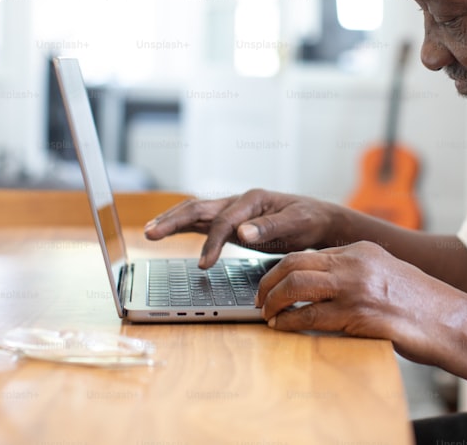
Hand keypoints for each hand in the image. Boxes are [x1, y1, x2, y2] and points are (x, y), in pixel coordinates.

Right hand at [143, 189, 337, 268]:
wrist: (317, 219)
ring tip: (149, 231)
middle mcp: (238, 202)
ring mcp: (233, 211)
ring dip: (172, 221)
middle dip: (174, 220)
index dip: (212, 243)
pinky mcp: (231, 222)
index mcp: (252, 200)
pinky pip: (202, 222)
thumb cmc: (308, 220)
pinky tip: (166, 230)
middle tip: (151, 233)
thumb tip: (242, 232)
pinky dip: (183, 226)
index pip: (223, 222)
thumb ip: (270, 227)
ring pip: (196, 212)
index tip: (204, 265)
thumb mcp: (296, 224)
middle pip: (199, 208)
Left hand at [256, 240, 455, 363]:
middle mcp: (355, 263)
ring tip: (267, 313)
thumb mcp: (385, 274)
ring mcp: (355, 287)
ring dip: (273, 301)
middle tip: (259, 298)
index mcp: (361, 250)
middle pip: (295, 264)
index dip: (284, 269)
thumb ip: (355, 274)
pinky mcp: (357, 314)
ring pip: (296, 285)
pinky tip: (283, 327)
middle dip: (269, 282)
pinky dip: (289, 322)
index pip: (310, 253)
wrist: (447, 321)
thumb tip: (321, 286)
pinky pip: (309, 315)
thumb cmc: (419, 304)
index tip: (272, 283)